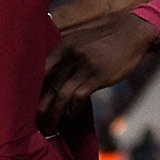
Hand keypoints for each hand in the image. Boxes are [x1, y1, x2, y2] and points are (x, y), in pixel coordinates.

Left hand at [40, 10, 159, 124]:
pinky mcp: (99, 76)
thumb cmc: (105, 40)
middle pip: (49, 85)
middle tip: (35, 122)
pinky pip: (80, 96)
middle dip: (40, 107)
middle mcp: (71, 55)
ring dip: (53, 113)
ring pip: (62, 94)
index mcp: (63, 46)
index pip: (41, 71)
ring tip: (50, 127)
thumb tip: (52, 80)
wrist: (132, 32)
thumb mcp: (80, 41)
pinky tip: (71, 115)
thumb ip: (66, 57)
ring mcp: (85, 66)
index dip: (32, 90)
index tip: (28, 104)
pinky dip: (73, 109)